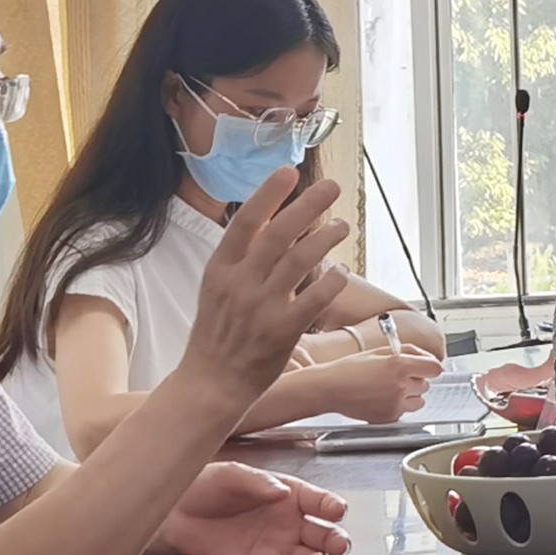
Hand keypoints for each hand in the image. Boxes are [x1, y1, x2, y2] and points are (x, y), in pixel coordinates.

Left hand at [159, 461, 349, 554]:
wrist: (175, 514)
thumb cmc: (204, 487)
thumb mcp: (230, 474)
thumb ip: (257, 482)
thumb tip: (280, 491)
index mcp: (288, 494)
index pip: (319, 501)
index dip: (331, 506)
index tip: (337, 511)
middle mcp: (288, 522)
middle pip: (323, 534)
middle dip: (336, 540)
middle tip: (339, 545)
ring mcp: (276, 547)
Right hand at [180, 174, 352, 395]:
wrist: (212, 382)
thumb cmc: (218, 332)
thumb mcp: (219, 288)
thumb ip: (243, 257)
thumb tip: (271, 221)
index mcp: (221, 269)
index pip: (245, 222)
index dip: (268, 195)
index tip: (288, 172)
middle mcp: (240, 284)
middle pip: (278, 234)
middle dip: (307, 206)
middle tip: (331, 188)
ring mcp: (261, 308)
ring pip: (299, 262)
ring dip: (325, 239)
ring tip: (341, 226)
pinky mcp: (281, 333)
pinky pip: (314, 299)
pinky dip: (332, 281)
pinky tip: (343, 270)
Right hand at [301, 346, 442, 424]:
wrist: (330, 388)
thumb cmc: (350, 369)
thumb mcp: (380, 351)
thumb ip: (408, 352)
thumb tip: (427, 358)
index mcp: (400, 365)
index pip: (435, 368)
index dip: (430, 366)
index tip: (426, 367)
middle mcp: (401, 386)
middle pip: (426, 385)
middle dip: (415, 380)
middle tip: (396, 376)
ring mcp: (396, 404)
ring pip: (419, 401)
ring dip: (410, 395)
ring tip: (389, 389)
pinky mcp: (390, 418)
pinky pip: (405, 412)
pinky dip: (398, 406)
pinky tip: (382, 399)